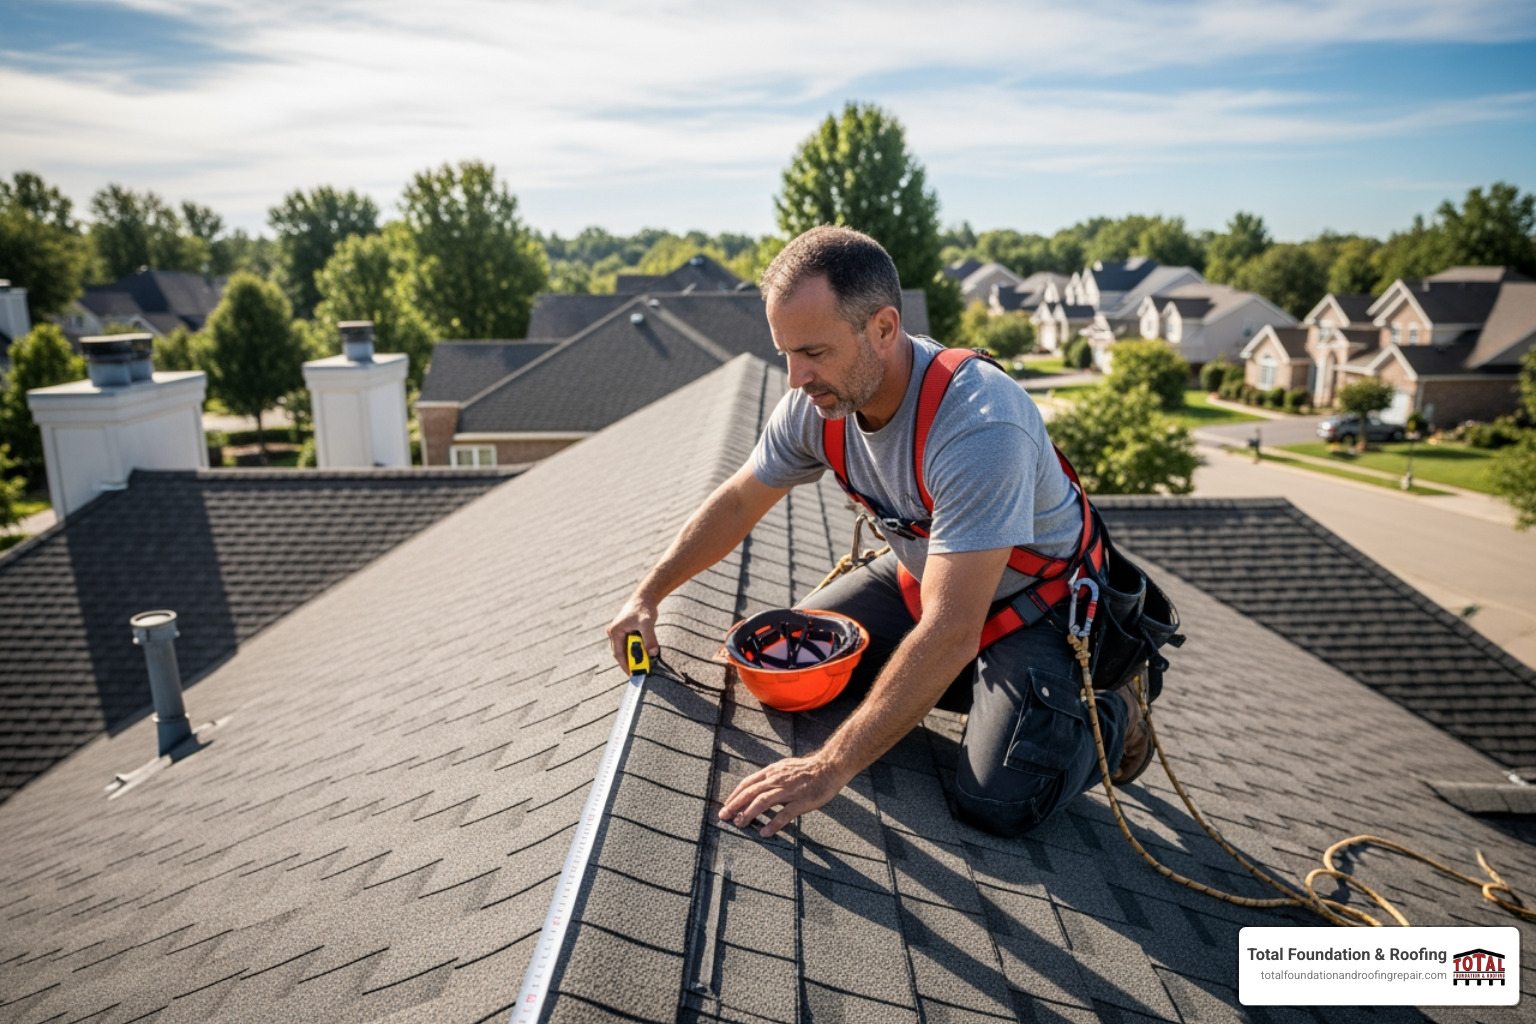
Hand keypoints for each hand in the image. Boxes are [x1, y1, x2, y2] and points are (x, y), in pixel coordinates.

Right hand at [607, 593, 658, 669]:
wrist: (645, 597)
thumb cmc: (644, 609)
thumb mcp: (647, 624)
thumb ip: (650, 638)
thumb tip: (653, 653)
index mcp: (615, 631)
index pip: (618, 653)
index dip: (624, 665)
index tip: (631, 674)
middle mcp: (614, 632)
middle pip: (620, 652)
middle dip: (630, 661)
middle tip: (640, 670)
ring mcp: (619, 631)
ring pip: (625, 648)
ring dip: (633, 655)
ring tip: (644, 662)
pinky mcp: (624, 630)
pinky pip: (628, 644)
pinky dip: (635, 649)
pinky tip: (644, 652)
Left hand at [717, 754, 852, 837]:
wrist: (830, 766)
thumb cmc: (807, 769)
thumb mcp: (784, 767)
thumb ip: (771, 776)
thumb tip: (756, 785)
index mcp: (772, 772)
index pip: (748, 783)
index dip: (735, 795)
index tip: (726, 806)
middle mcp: (777, 780)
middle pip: (751, 792)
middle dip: (735, 805)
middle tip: (724, 817)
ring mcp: (789, 790)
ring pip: (763, 801)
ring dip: (749, 813)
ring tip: (740, 824)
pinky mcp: (802, 801)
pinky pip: (785, 814)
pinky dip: (773, 823)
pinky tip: (765, 832)